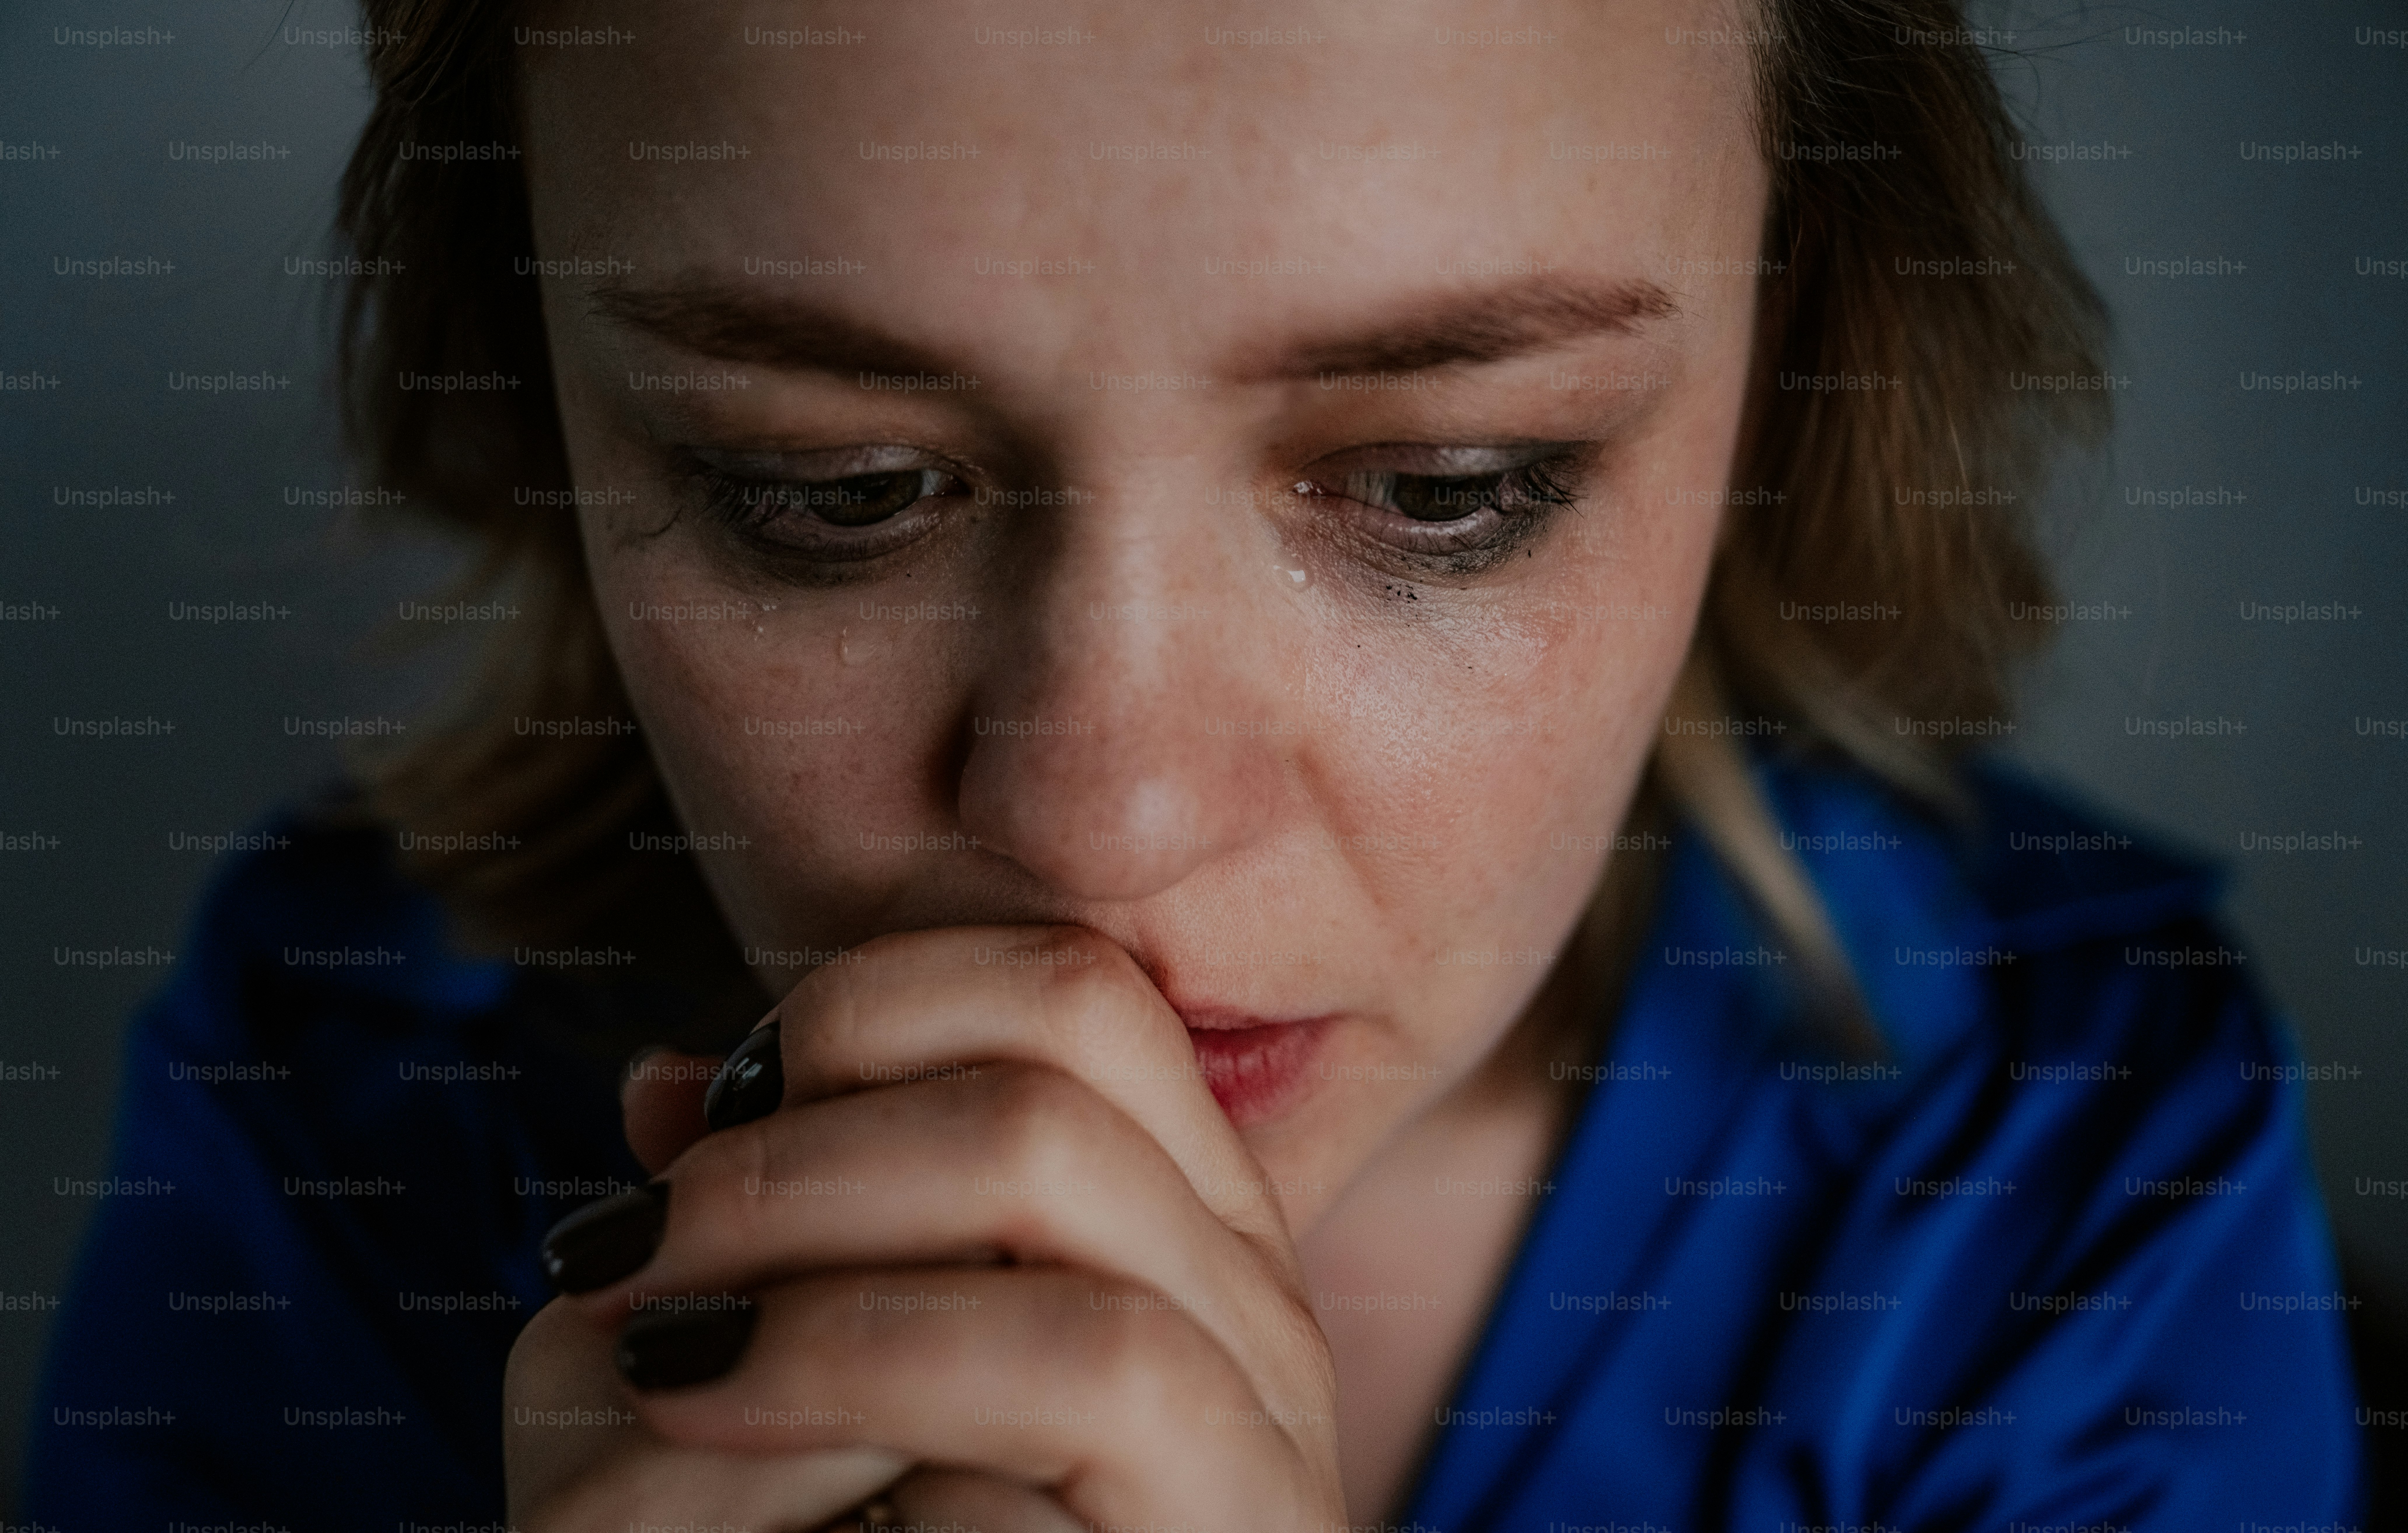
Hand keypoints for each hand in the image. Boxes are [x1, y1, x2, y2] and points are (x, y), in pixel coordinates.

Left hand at [525, 925, 1344, 1530]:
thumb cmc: (896, 1501)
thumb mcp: (846, 1340)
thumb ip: (789, 1218)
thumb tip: (658, 1085)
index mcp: (1185, 1211)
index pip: (1072, 993)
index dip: (873, 1009)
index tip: (725, 1109)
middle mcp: (1256, 1314)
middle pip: (1052, 1123)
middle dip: (797, 1171)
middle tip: (639, 1258)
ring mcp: (1254, 1464)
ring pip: (1072, 1333)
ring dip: (824, 1344)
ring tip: (667, 1379)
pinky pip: (1034, 1511)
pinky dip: (879, 1495)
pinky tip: (776, 1506)